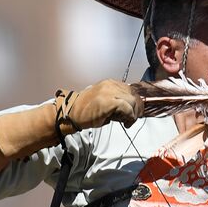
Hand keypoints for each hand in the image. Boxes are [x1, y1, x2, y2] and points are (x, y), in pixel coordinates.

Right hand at [0, 80, 143, 158]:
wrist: (71, 114)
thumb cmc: (85, 111)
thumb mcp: (103, 101)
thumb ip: (116, 102)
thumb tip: (130, 110)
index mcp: (110, 83)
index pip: (130, 90)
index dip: (135, 102)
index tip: (134, 112)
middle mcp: (111, 85)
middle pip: (134, 95)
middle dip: (136, 108)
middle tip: (133, 119)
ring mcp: (110, 92)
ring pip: (132, 102)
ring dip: (134, 113)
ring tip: (128, 122)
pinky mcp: (109, 102)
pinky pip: (128, 109)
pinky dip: (130, 117)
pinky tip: (126, 123)